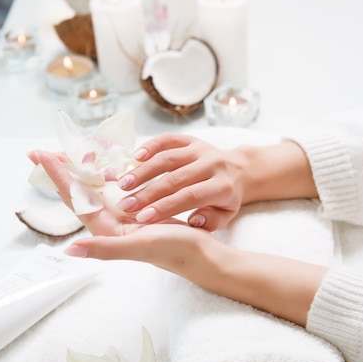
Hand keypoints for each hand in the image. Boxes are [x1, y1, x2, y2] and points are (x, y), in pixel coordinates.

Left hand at [27, 150, 215, 271]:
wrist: (203, 257)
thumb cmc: (174, 251)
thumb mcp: (138, 247)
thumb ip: (105, 249)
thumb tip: (70, 249)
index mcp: (106, 229)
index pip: (75, 198)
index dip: (58, 176)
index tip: (41, 155)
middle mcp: (111, 223)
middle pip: (80, 193)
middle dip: (63, 172)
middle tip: (44, 151)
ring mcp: (124, 218)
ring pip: (96, 190)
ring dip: (81, 172)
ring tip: (69, 154)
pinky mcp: (139, 212)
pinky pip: (116, 190)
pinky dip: (107, 176)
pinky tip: (106, 167)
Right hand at [117, 134, 246, 230]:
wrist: (238, 170)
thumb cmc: (226, 199)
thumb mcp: (226, 215)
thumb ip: (211, 222)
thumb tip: (192, 221)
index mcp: (222, 186)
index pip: (190, 197)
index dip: (165, 207)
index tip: (142, 218)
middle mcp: (212, 164)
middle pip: (175, 178)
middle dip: (148, 192)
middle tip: (126, 204)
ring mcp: (200, 149)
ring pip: (168, 158)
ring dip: (143, 171)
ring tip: (123, 184)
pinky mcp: (190, 139)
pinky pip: (169, 139)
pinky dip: (151, 146)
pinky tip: (134, 157)